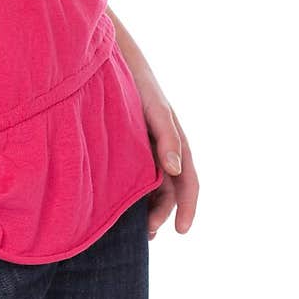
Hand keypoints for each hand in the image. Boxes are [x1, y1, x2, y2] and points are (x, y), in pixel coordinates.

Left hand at [129, 60, 199, 240]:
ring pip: (151, 187)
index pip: (188, 182)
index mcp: (176, 142)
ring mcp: (145, 149)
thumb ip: (168, 138)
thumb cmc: (138, 85)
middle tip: (147, 235)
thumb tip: (174, 170)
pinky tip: (115, 206)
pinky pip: (133, 177)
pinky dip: (130, 194)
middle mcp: (163, 149)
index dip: (188, 207)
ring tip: (132, 230)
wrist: (111, 63)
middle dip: (161, 214)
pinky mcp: (126, 148)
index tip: (181, 231)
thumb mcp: (156, 111)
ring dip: (146, 208)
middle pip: (169, 190)